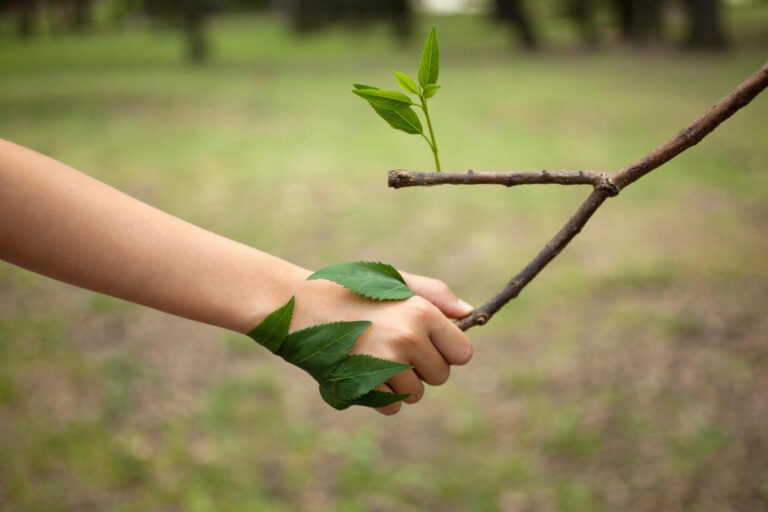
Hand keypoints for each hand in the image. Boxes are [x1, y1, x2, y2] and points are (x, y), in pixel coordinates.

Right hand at [291, 270, 473, 414]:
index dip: (446, 351)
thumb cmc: (351, 290)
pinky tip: (361, 370)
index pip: (463, 353)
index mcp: (421, 312)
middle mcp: (408, 338)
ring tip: (373, 356)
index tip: (428, 343)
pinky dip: (379, 396)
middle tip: (393, 346)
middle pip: (441, 376)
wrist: (299, 305)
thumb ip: (436, 295)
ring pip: (416, 394)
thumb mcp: (394, 283)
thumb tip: (470, 313)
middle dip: (423, 368)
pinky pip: (391, 406)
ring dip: (400, 383)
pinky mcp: (364, 386)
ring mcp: (386, 365)